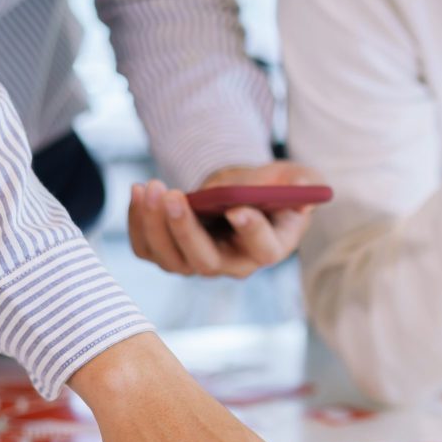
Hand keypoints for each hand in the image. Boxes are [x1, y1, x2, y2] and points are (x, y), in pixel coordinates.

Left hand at [127, 161, 321, 277]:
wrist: (238, 191)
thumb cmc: (269, 187)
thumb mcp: (294, 178)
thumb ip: (303, 182)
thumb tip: (302, 192)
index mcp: (269, 247)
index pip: (263, 249)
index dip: (251, 231)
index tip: (237, 208)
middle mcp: (233, 264)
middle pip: (206, 261)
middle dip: (185, 229)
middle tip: (173, 196)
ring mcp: (199, 263)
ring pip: (171, 259)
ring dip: (154, 224)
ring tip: (151, 187)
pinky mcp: (172, 254)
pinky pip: (148, 249)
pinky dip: (138, 222)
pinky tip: (139, 192)